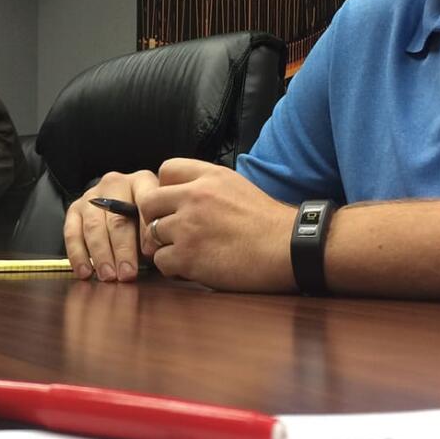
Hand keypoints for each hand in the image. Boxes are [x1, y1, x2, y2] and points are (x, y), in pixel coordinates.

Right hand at [63, 170, 158, 281]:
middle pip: (117, 219)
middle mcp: (115, 183)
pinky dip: (78, 254)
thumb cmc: (146, 217)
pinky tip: (85, 271)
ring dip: (101, 255)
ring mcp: (92, 195)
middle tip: (127, 274)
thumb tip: (155, 252)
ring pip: (93, 227)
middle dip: (122, 250)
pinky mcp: (75, 209)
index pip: (145, 201)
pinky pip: (71, 232)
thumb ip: (158, 231)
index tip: (150, 253)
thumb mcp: (158, 217)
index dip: (147, 229)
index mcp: (141, 181)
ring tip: (108, 276)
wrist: (124, 205)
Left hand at [136, 158, 296, 291]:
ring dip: (166, 246)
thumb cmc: (268, 223)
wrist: (290, 248)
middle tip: (172, 233)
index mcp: (209, 176)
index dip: (165, 188)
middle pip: (149, 202)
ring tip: (190, 252)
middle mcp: (194, 196)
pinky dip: (175, 268)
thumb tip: (179, 196)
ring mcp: (189, 226)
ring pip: (152, 235)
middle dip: (156, 219)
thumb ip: (207, 186)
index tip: (175, 205)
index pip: (165, 169)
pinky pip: (162, 261)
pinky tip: (195, 268)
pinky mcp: (188, 256)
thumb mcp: (237, 187)